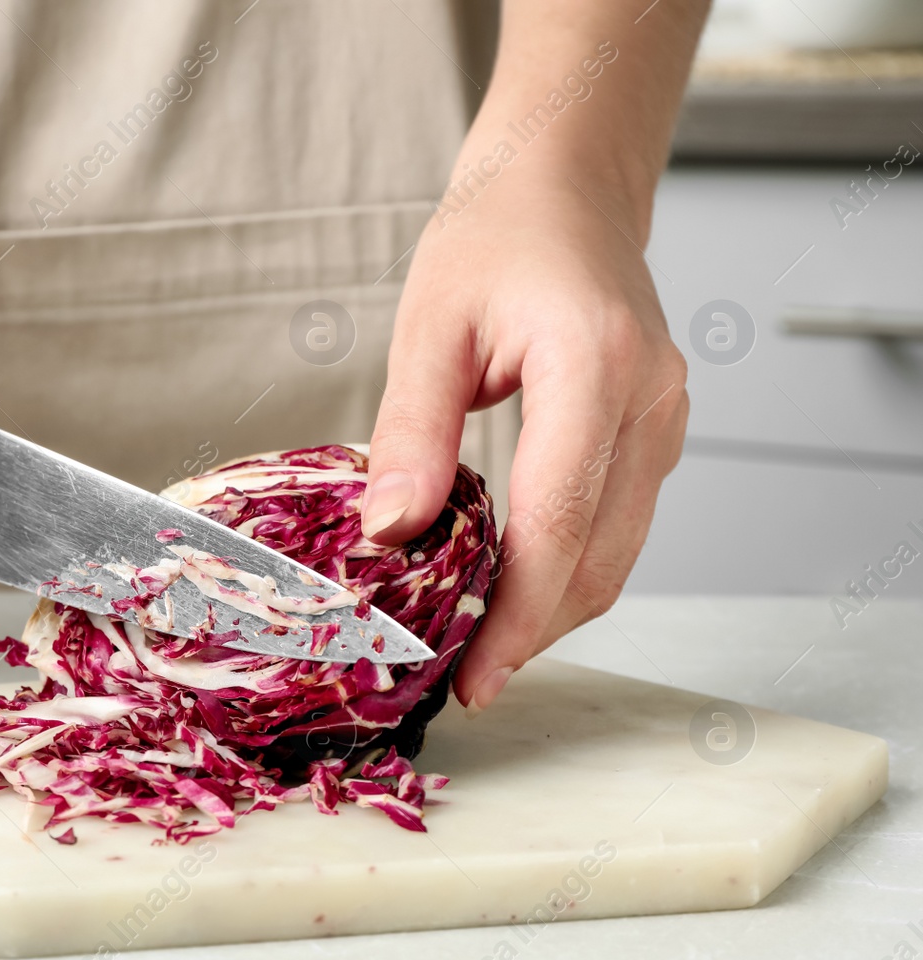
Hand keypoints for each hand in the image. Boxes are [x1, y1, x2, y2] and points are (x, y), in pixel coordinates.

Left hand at [363, 169, 687, 709]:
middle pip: (600, 556)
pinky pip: (618, 522)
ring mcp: (666, 417)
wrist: (564, 184)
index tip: (473, 677)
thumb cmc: (495, 234)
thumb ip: (411, 433)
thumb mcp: (429, 326)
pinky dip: (568, 566)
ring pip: (618, 552)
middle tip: (465, 679)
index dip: (517, 615)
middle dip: (533, 631)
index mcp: (596, 367)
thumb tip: (390, 533)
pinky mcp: (656, 429)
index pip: (560, 523)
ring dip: (553, 608)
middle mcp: (650, 401)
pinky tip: (512, 584)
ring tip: (481, 645)